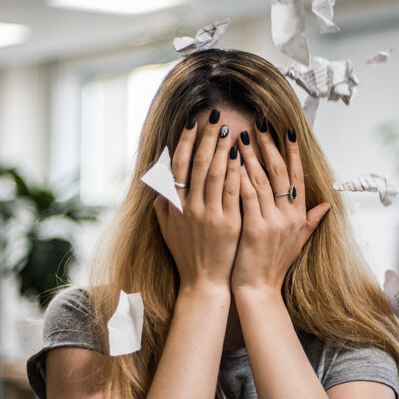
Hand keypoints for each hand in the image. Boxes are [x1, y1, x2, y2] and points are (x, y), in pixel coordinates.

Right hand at [154, 110, 241, 289]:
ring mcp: (210, 215)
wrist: (204, 282)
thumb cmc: (186, 254)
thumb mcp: (167, 228)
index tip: (191, 123)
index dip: (184, 142)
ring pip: (215, 174)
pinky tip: (240, 155)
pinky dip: (235, 172)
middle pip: (198, 164)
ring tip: (229, 128)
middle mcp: (190, 208)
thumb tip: (158, 177)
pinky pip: (232, 192)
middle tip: (215, 116)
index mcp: (175, 205)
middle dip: (206, 138)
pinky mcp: (229, 223)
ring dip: (222, 149)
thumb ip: (162, 202)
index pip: (178, 166)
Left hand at [231, 122, 329, 292]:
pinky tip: (231, 161)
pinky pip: (247, 196)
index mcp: (298, 217)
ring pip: (262, 180)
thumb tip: (326, 204)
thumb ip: (311, 221)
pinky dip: (240, 177)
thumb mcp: (297, 242)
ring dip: (251, 156)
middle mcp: (289, 217)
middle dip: (269, 146)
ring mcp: (273, 223)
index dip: (293, 153)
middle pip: (281, 173)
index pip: (298, 176)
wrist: (258, 291)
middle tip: (259, 123)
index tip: (286, 131)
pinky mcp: (254, 229)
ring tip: (241, 135)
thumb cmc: (272, 266)